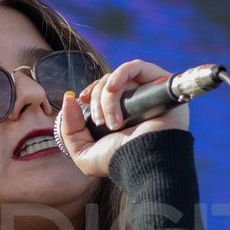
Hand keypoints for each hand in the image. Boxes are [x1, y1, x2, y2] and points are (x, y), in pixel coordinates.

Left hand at [55, 59, 189, 177]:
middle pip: (108, 82)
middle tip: (100, 121)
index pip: (104, 89)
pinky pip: (136, 66)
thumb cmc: (118, 161)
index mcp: (122, 113)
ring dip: (108, 97)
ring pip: (119, 76)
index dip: (91, 91)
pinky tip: (113, 90)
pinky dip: (119, 76)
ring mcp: (149, 91)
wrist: (144, 163)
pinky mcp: (161, 84)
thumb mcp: (83, 152)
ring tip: (113, 121)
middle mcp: (136, 101)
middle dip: (97, 100)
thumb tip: (69, 98)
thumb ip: (69, 128)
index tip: (82, 99)